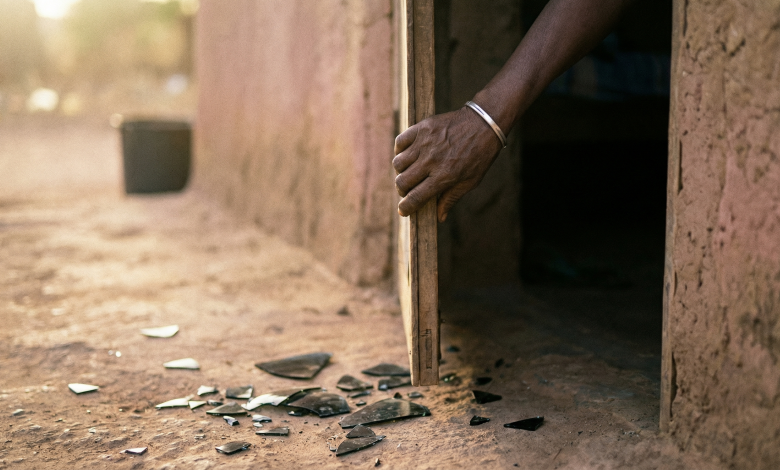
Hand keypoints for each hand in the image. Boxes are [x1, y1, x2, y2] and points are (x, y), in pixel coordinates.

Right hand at [393, 106, 502, 221]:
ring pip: (398, 163)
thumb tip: (439, 217)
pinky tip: (408, 154)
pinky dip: (400, 151)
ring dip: (401, 171)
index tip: (403, 210)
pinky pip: (400, 142)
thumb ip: (452, 198)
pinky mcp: (422, 128)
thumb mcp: (471, 181)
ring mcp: (425, 143)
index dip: (406, 207)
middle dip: (403, 191)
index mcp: (444, 176)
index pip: (416, 197)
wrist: (485, 124)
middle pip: (402, 182)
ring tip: (410, 171)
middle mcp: (431, 160)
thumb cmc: (480, 155)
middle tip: (408, 190)